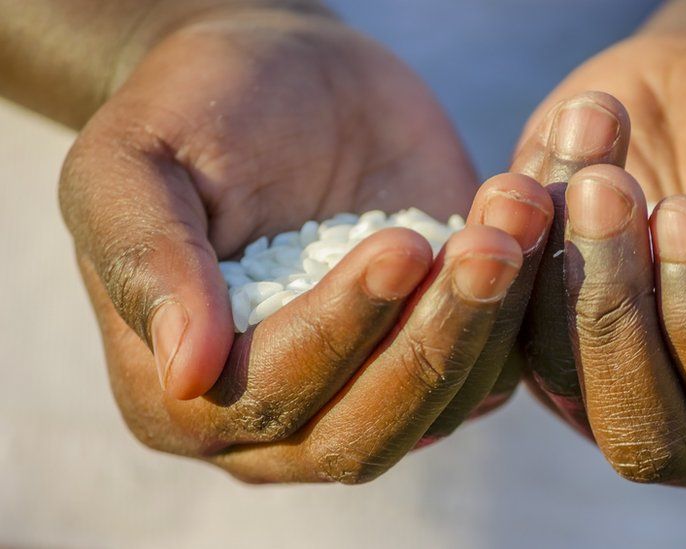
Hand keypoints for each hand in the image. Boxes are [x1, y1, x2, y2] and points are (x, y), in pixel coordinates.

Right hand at [62, 7, 552, 482]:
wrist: (280, 79)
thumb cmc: (192, 111)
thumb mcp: (134, 163)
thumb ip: (149, 260)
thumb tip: (186, 372)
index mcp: (182, 394)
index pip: (270, 394)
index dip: (339, 328)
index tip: (400, 246)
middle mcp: (278, 419)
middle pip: (367, 428)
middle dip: (432, 341)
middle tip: (486, 247)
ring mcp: (366, 390)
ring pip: (442, 406)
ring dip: (490, 320)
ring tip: (518, 218)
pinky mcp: (435, 348)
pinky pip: (492, 365)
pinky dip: (523, 309)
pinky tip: (535, 226)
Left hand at [513, 24, 685, 490]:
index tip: (683, 211)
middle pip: (642, 430)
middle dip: (619, 307)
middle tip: (612, 191)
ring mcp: (613, 389)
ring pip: (562, 378)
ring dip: (568, 268)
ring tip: (591, 169)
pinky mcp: (547, 340)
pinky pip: (509, 324)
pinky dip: (521, 248)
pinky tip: (543, 171)